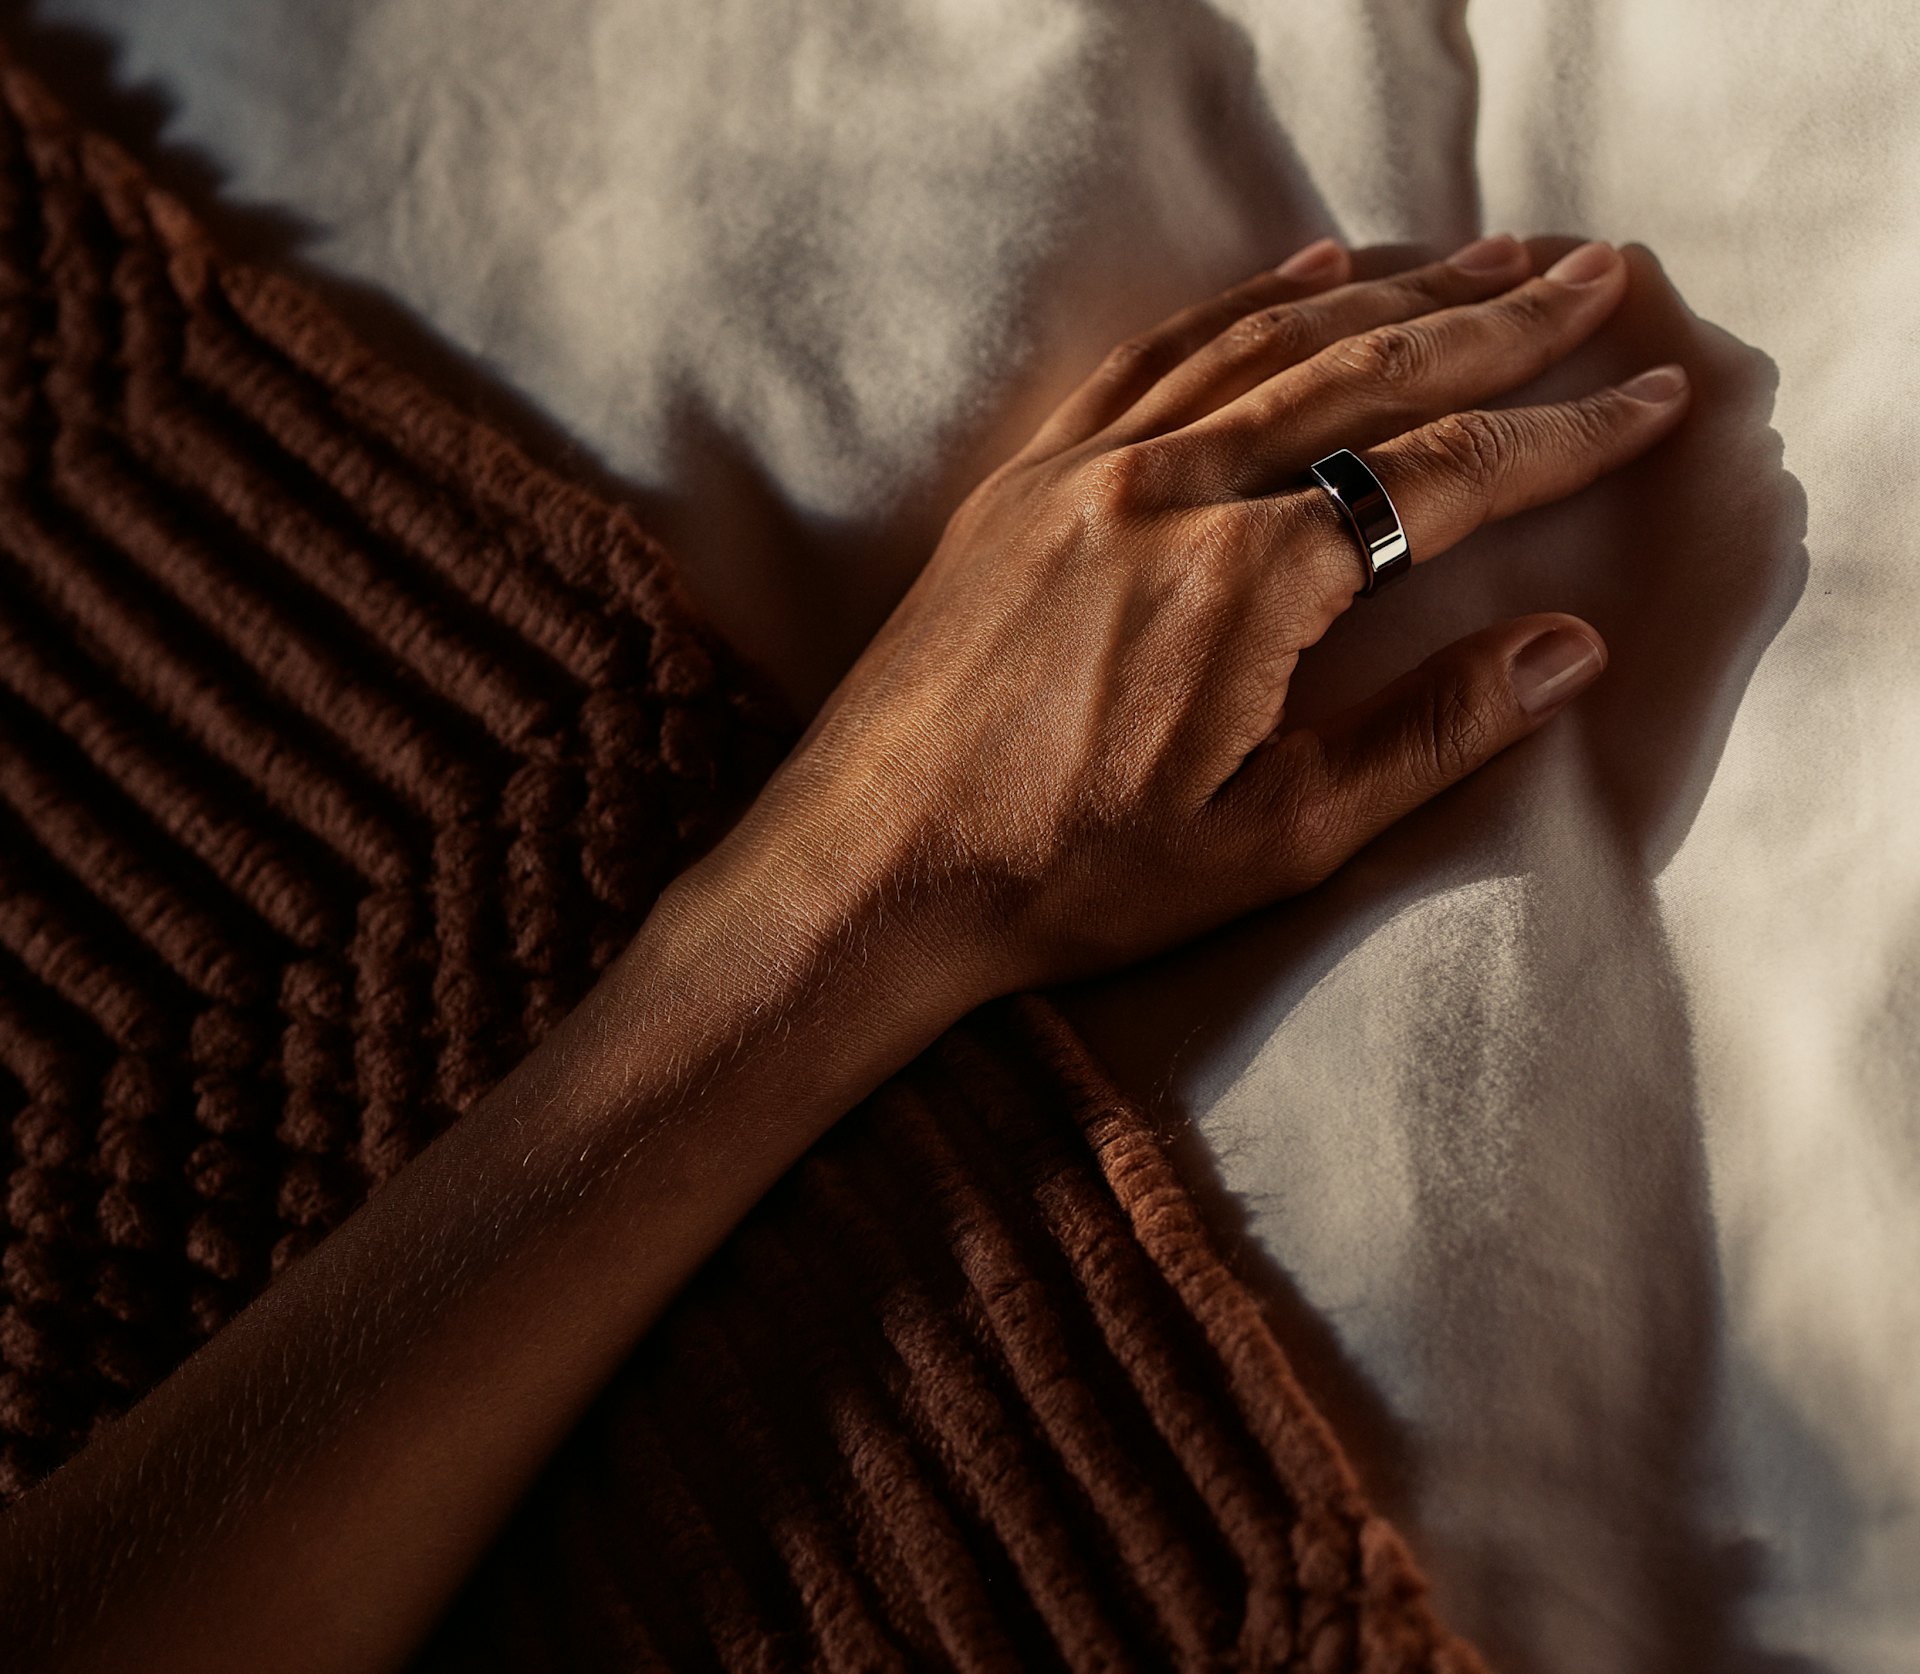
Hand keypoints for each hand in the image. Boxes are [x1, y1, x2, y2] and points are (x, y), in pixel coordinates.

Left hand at [705, 233, 1688, 1006]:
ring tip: (1489, 260)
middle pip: (1370, 372)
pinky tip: (1308, 273)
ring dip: (1393, 295)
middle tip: (1599, 277)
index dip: (1563, 436)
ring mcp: (1085, 469)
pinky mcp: (1026, 477)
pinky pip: (1155, 357)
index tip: (1650, 399)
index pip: (1444, 477)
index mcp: (1244, 580)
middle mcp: (1167, 490)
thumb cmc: (1067, 878)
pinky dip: (1246, 307)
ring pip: (1268, 344)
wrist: (871, 872)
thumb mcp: (1271, 841)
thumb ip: (1428, 735)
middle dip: (1500, 322)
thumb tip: (1571, 648)